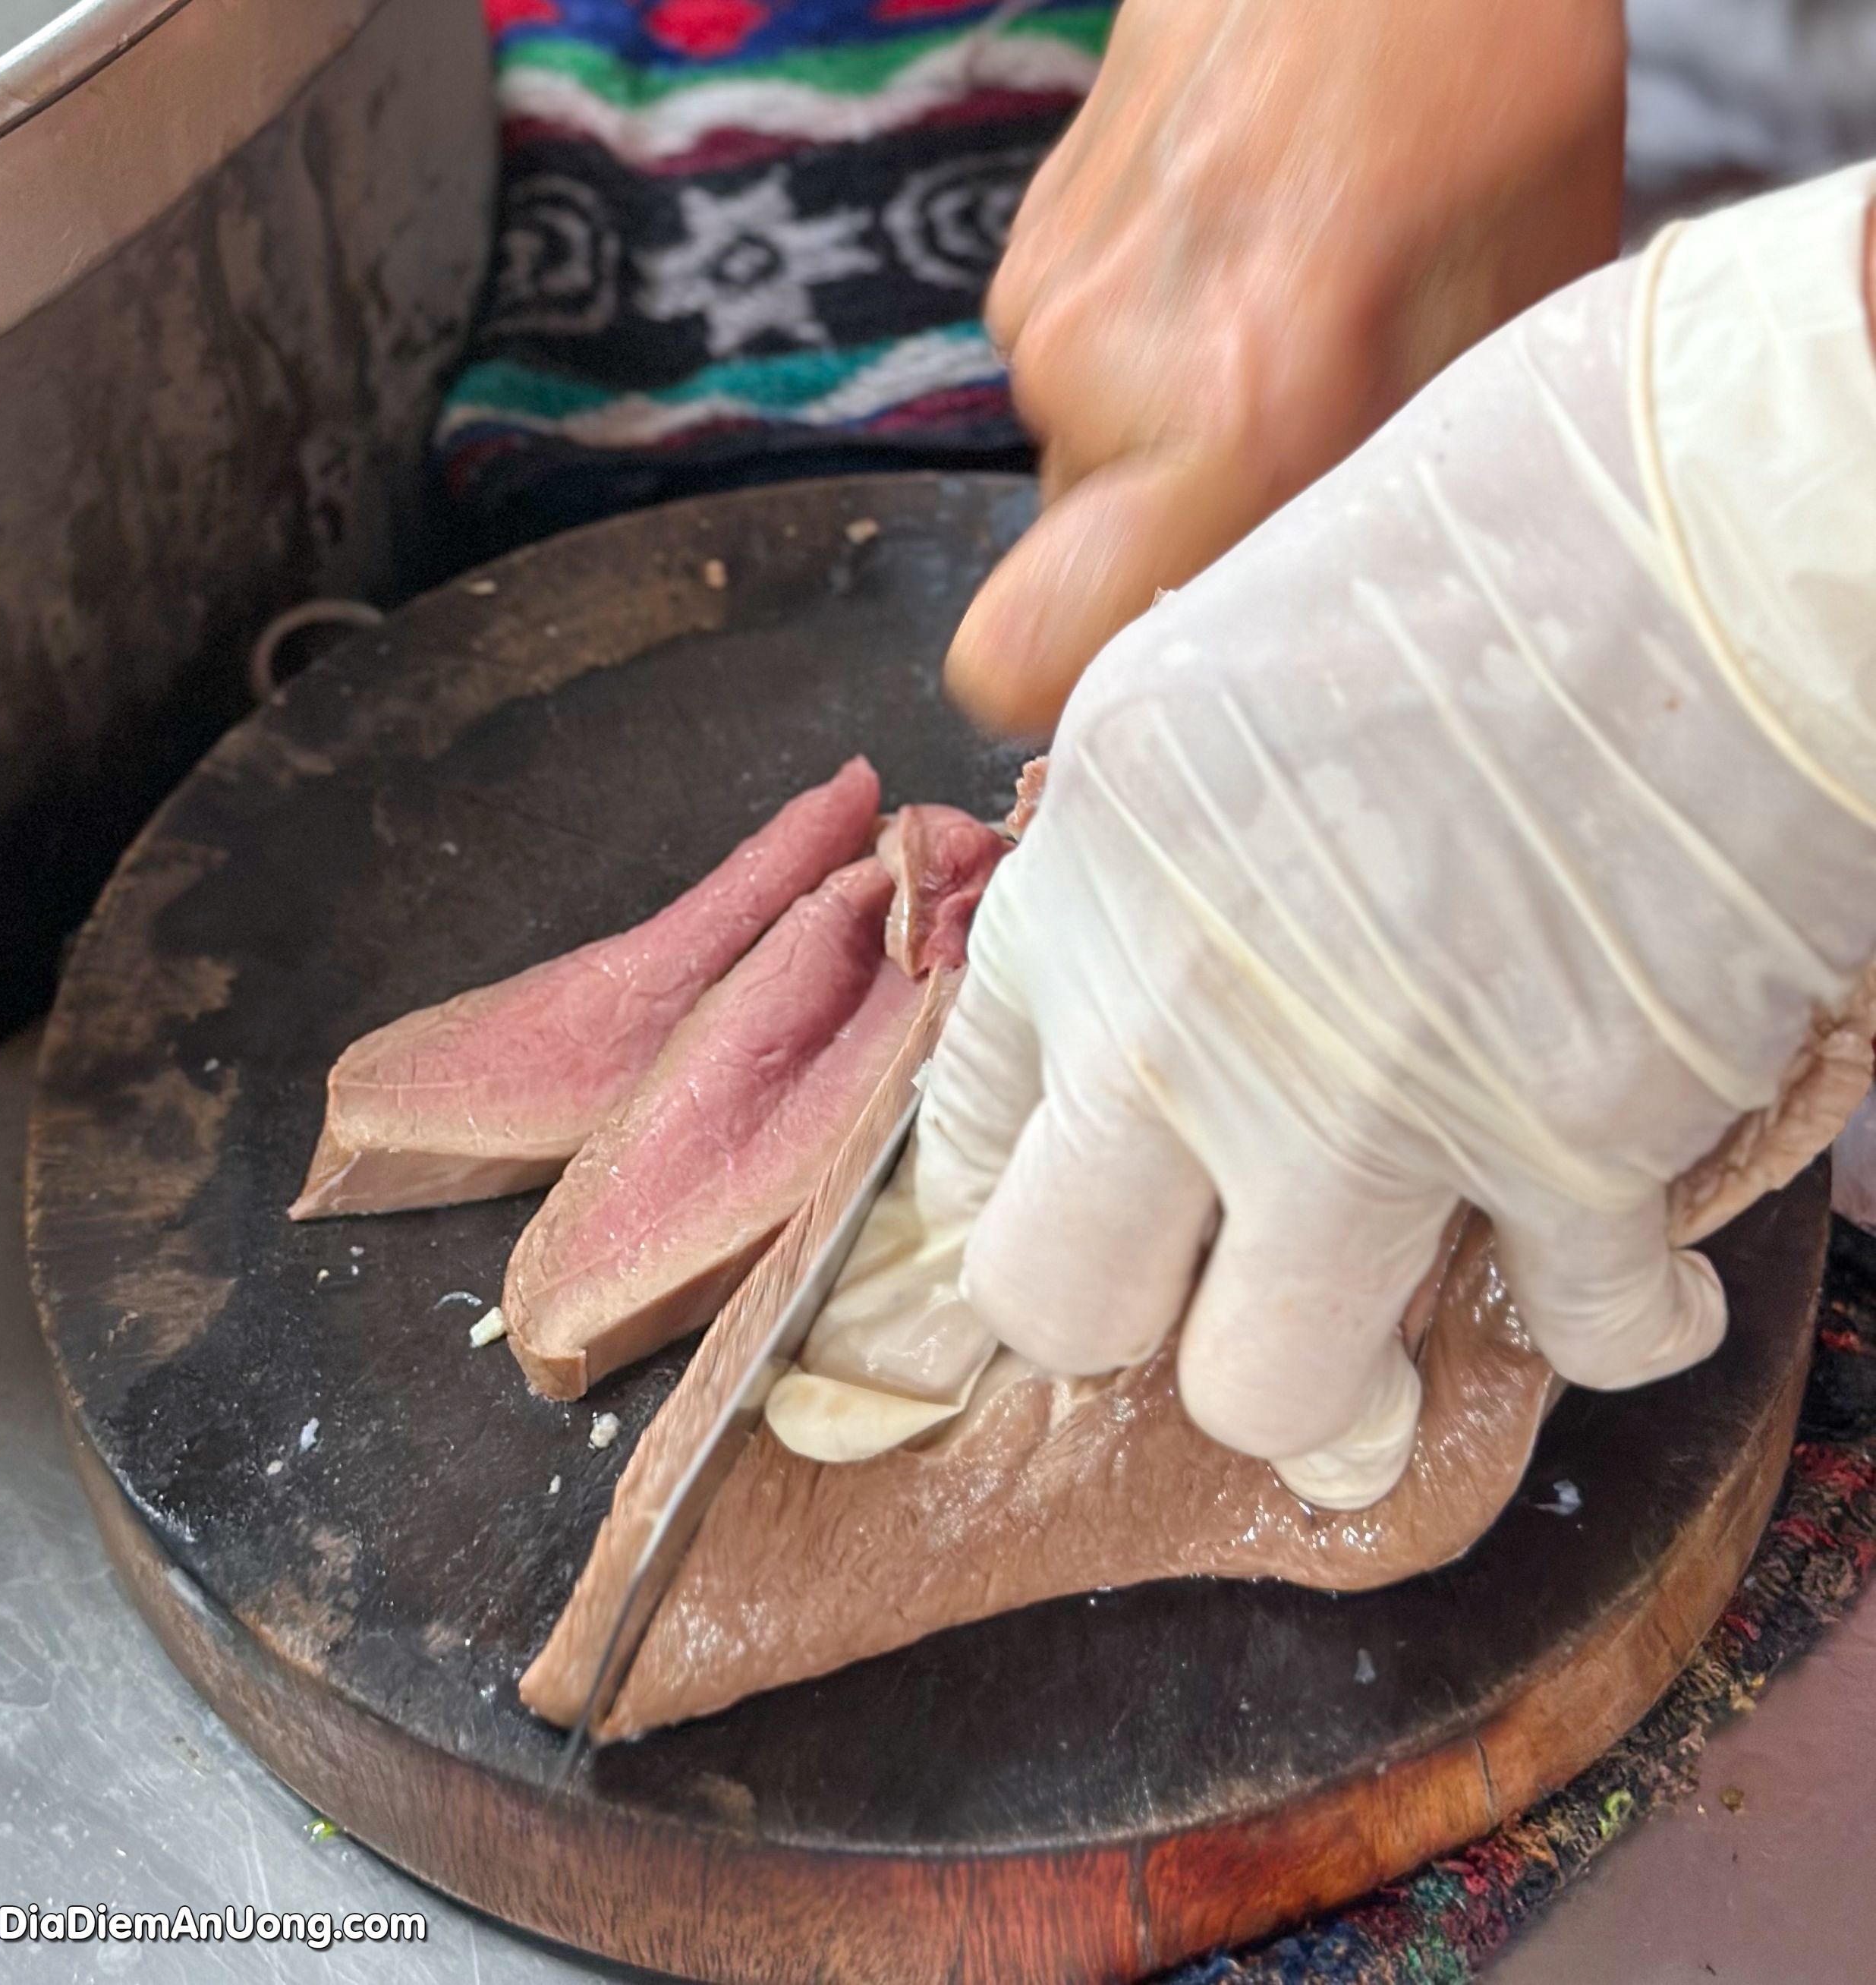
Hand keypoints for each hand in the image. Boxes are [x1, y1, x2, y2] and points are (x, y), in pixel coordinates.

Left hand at [920, 167, 1875, 1504]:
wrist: (1736, 502)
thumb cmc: (1503, 530)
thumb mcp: (1235, 669)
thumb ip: (1173, 858)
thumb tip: (1180, 983)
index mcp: (1094, 866)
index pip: (963, 1121)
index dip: (1020, 1193)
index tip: (1089, 1206)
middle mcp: (1179, 1004)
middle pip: (1054, 1300)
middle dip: (1132, 1318)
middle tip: (1219, 1277)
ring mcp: (1358, 1097)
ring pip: (1265, 1396)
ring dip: (1340, 1377)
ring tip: (1407, 1306)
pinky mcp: (1565, 1145)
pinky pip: (1569, 1343)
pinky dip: (1612, 1321)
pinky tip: (1632, 1262)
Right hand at [948, 0, 1625, 734]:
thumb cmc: (1476, 90)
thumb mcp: (1501, 330)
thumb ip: (1386, 506)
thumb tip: (1317, 627)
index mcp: (1223, 422)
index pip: (1017, 656)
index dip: (1067, 686)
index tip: (1153, 662)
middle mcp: (1095, 384)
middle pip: (1076, 568)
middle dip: (1173, 543)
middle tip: (1289, 458)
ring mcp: (1039, 305)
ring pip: (1082, 462)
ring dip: (1168, 435)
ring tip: (1278, 326)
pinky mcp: (1023, 245)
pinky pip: (1072, 367)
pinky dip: (1144, 349)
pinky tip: (1233, 260)